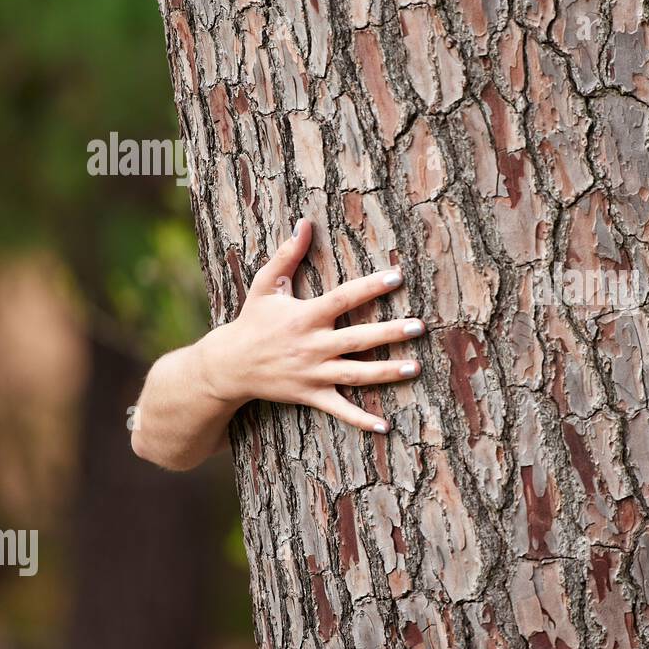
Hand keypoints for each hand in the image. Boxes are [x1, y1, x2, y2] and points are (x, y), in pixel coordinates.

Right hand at [197, 218, 423, 433]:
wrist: (227, 366)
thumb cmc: (251, 321)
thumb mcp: (264, 285)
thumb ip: (286, 254)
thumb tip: (304, 222)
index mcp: (305, 316)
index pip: (343, 298)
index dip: (370, 287)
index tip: (397, 276)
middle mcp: (312, 345)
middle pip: (358, 339)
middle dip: (390, 333)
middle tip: (420, 326)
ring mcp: (312, 373)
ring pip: (356, 374)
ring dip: (387, 373)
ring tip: (416, 367)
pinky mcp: (310, 395)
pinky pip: (339, 410)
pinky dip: (361, 420)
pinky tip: (386, 426)